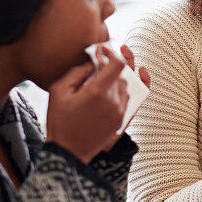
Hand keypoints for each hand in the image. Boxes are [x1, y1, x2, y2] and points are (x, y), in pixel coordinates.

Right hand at [46, 45, 128, 162]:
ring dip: (119, 75)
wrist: (68, 152)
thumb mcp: (59, 92)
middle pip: (122, 73)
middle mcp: (114, 101)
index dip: (112, 52)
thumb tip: (92, 63)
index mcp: (98, 92)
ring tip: (109, 67)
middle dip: (114, 61)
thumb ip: (77, 72)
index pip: (117, 64)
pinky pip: (133, 97)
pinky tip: (142, 73)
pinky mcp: (122, 119)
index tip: (103, 49)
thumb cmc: (60, 121)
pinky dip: (136, 85)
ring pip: (127, 85)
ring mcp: (120, 111)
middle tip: (107, 53)